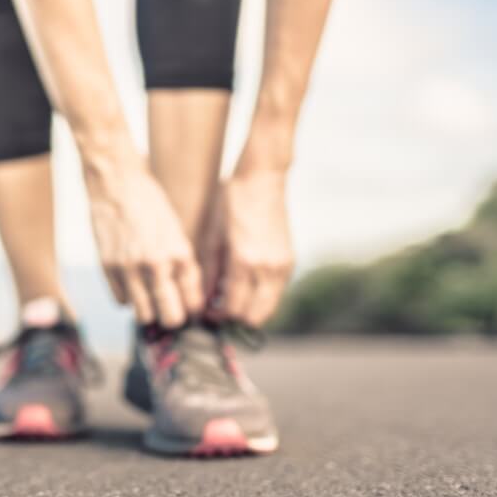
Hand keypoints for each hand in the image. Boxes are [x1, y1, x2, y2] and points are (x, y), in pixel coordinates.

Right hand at [84, 151, 203, 326]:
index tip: (188, 308)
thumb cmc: (148, 202)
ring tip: (148, 298)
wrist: (115, 182)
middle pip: (170, 317)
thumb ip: (180, 262)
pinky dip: (127, 298)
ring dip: (148, 311)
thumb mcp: (174, 230)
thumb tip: (184, 294)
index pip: (193, 302)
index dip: (191, 309)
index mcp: (180, 253)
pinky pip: (120, 302)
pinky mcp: (107, 268)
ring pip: (143, 316)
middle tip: (169, 310)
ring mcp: (129, 268)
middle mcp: (157, 264)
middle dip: (172, 317)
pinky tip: (130, 284)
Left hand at [202, 171, 293, 326]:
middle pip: (254, 317)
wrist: (262, 177)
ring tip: (231, 297)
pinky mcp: (289, 261)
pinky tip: (245, 284)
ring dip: (250, 309)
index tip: (207, 314)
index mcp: (244, 261)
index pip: (234, 309)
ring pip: (269, 309)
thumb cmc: (231, 200)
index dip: (218, 317)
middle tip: (219, 310)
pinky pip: (276, 293)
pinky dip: (261, 297)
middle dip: (235, 319)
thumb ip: (210, 273)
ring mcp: (282, 265)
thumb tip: (206, 301)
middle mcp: (267, 268)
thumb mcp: (212, 236)